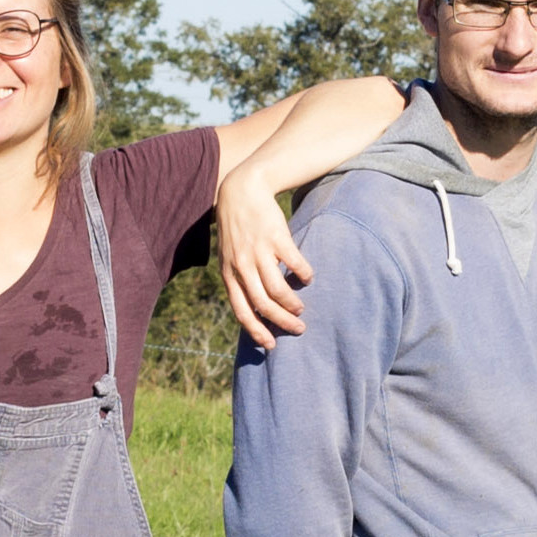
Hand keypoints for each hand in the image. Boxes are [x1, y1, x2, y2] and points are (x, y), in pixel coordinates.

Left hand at [215, 165, 314, 351]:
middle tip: (298, 328)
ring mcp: (259, 252)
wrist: (241, 191)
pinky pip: (294, 263)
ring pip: (278, 289)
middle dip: (282, 321)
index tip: (271, 345)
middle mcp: (242, 266)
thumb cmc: (236, 229)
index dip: (256, 331)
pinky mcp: (276, 237)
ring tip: (301, 307)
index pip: (242, 311)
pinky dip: (304, 274)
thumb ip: (239, 279)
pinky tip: (308, 277)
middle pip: (264, 305)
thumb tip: (256, 309)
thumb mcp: (229, 256)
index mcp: (229, 274)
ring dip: (293, 303)